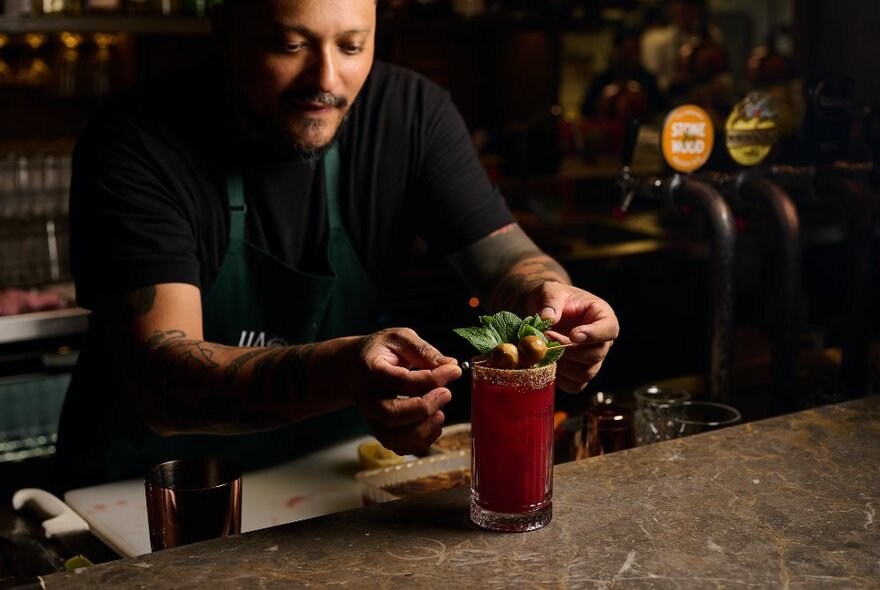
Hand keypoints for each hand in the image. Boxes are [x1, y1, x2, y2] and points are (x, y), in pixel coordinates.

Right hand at [348, 328, 461, 454]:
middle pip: (391, 415)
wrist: (357, 365)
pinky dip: (419, 443)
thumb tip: (450, 365)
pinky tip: (434, 426)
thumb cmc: (382, 350)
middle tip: (446, 394)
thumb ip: (423, 350)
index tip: (453, 371)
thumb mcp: (400, 338)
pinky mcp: (380, 428)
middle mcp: (365, 397)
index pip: (401, 381)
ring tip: (440, 414)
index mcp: (368, 370)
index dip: (432, 378)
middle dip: (424, 408)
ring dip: (422, 430)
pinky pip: (397, 446)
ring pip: (391, 437)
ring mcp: (371, 416)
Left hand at [528, 281, 618, 392]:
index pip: (609, 330)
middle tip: (546, 338)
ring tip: (543, 350)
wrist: (544, 314)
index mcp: (602, 317)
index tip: (573, 334)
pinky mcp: (579, 375)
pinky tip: (545, 363)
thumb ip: (550, 302)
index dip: (594, 335)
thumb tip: (547, 319)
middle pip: (595, 355)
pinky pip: (574, 386)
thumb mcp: (550, 291)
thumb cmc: (552, 299)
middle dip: (567, 350)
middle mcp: (602, 341)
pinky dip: (558, 378)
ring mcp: (593, 360)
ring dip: (561, 364)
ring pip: (585, 373)